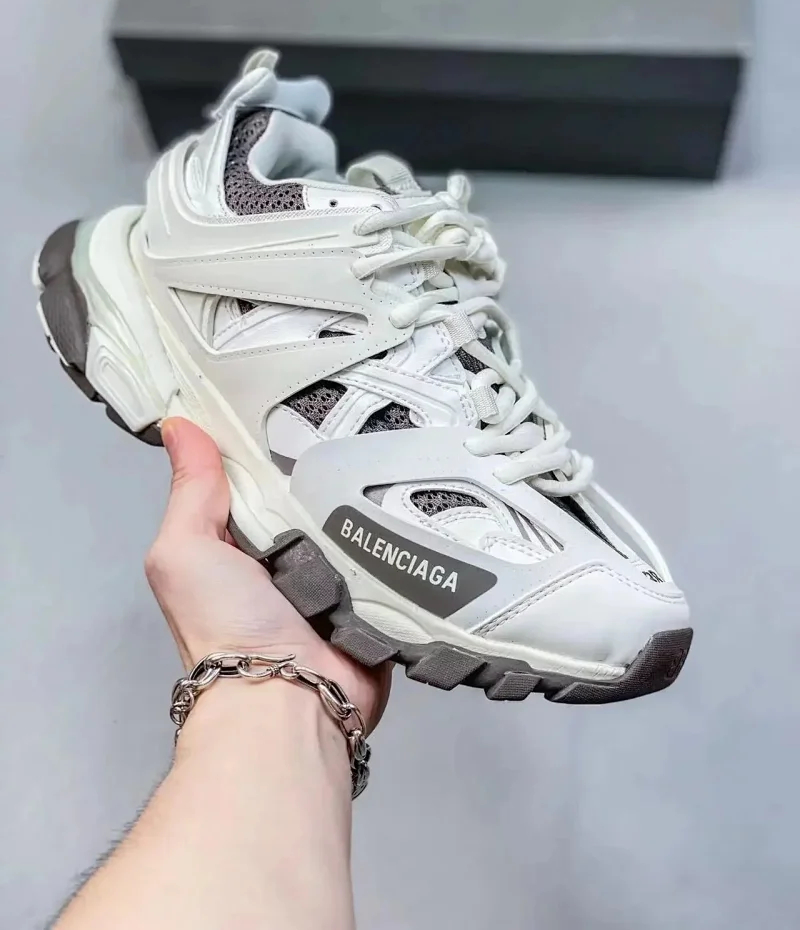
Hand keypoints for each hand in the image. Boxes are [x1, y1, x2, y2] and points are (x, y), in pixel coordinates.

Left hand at [145, 417, 390, 731]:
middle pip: (314, 490)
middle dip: (329, 464)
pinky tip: (412, 502)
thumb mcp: (186, 550)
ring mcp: (334, 576)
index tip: (291, 395)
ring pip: (358, 516)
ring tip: (385, 457)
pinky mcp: (374, 595)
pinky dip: (397, 535)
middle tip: (352, 419)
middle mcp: (286, 557)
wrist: (289, 700)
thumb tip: (179, 428)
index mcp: (239, 541)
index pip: (258, 473)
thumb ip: (190, 491)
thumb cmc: (225, 632)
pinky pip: (392, 550)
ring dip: (366, 499)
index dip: (270, 438)